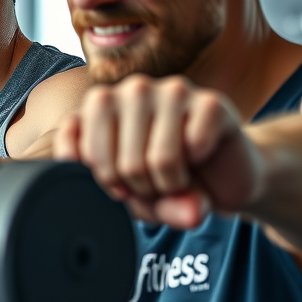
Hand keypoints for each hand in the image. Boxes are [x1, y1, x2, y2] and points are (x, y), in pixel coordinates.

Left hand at [53, 74, 266, 228]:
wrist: (219, 175)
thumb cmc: (165, 180)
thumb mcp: (137, 199)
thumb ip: (142, 205)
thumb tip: (191, 212)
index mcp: (99, 105)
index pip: (82, 156)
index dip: (107, 185)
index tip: (121, 184)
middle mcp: (131, 89)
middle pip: (123, 164)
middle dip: (142, 190)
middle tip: (155, 182)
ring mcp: (170, 90)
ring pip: (160, 159)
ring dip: (173, 184)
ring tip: (177, 174)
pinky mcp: (210, 101)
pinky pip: (196, 146)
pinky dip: (201, 164)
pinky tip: (201, 156)